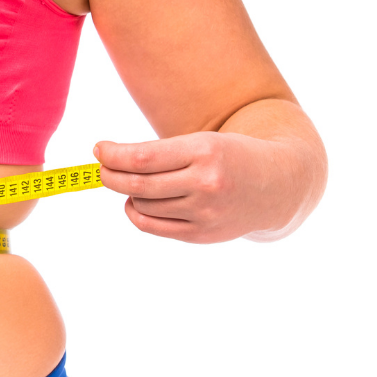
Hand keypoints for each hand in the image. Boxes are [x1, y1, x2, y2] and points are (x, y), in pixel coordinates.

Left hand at [95, 132, 301, 243]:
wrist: (276, 185)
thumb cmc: (228, 157)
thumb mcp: (202, 142)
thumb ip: (160, 154)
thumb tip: (108, 162)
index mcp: (205, 151)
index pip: (142, 157)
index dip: (113, 155)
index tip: (99, 149)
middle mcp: (206, 183)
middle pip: (137, 183)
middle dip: (110, 175)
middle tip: (101, 169)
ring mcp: (205, 212)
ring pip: (143, 203)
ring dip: (129, 192)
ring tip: (135, 183)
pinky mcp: (201, 234)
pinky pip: (152, 226)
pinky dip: (136, 212)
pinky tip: (138, 202)